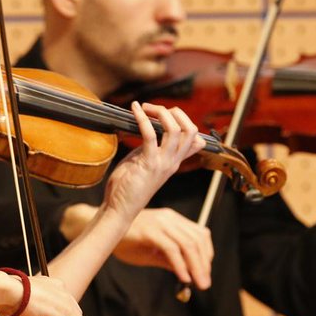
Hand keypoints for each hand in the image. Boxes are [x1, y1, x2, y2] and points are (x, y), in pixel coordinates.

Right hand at [85, 205, 213, 289]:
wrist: (102, 229)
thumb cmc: (126, 240)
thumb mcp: (152, 252)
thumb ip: (170, 259)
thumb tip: (189, 273)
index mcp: (172, 220)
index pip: (200, 234)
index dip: (207, 254)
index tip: (205, 272)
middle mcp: (169, 218)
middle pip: (197, 239)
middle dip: (204, 263)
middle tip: (205, 283)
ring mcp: (160, 223)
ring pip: (188, 244)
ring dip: (196, 266)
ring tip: (198, 283)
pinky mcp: (150, 231)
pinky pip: (171, 248)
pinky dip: (180, 264)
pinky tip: (183, 277)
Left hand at [100, 102, 204, 221]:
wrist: (119, 209)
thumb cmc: (127, 187)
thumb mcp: (144, 163)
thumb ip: (151, 148)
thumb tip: (151, 129)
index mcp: (174, 162)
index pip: (196, 140)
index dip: (186, 122)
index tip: (165, 114)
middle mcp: (173, 162)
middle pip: (190, 130)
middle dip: (175, 112)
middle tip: (154, 109)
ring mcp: (163, 163)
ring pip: (175, 129)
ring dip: (160, 112)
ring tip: (145, 107)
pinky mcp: (149, 163)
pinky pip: (151, 135)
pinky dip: (142, 118)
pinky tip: (134, 109)